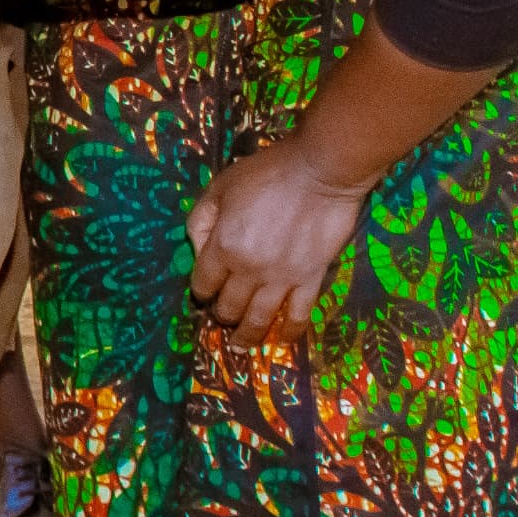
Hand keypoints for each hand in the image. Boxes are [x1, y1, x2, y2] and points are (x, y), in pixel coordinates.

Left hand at [184, 137, 374, 335]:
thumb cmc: (268, 174)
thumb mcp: (220, 187)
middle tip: (222, 316)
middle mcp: (249, 271)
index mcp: (223, 248)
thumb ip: (201, 219)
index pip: (204, 283)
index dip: (201, 292)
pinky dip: (289, 332)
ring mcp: (282, 278)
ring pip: (259, 318)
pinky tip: (281, 341)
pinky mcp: (311, 279)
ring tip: (240, 345)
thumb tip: (198, 250)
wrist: (320, 172)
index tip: (203, 294)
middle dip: (222, 314)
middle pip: (229, 306)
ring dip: (246, 335)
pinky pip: (298, 314)